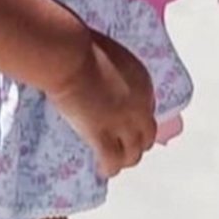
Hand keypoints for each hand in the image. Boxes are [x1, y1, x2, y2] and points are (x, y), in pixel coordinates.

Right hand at [48, 31, 157, 177]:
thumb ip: (111, 74)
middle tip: (124, 146)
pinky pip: (113, 161)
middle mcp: (140, 106)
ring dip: (125, 159)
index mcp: (143, 83)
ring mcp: (124, 124)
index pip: (147, 110)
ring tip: (115, 162)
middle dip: (136, 142)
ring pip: (134, 153)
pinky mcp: (104, 136)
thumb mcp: (108, 58)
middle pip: (147, 135)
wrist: (71, 58)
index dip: (136, 120)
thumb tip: (100, 79)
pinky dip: (109, 168)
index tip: (126, 123)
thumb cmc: (82, 48)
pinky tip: (103, 170)